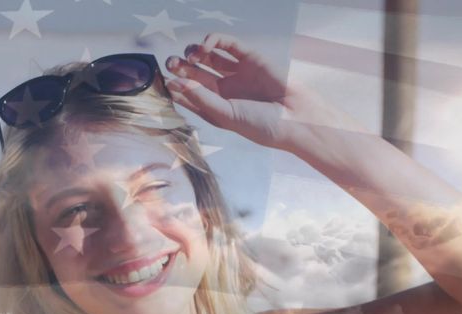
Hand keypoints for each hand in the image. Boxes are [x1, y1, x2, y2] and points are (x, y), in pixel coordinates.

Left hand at [163, 33, 330, 151]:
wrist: (295, 118)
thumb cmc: (262, 125)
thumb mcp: (226, 115)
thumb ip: (201, 99)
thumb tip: (175, 84)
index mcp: (216, 106)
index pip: (188, 92)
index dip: (175, 85)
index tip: (165, 80)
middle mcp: (224, 89)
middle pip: (195, 72)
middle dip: (181, 66)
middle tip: (171, 63)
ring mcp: (237, 72)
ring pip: (208, 56)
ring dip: (194, 52)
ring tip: (191, 56)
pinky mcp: (249, 58)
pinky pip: (228, 45)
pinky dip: (214, 40)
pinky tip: (205, 45)